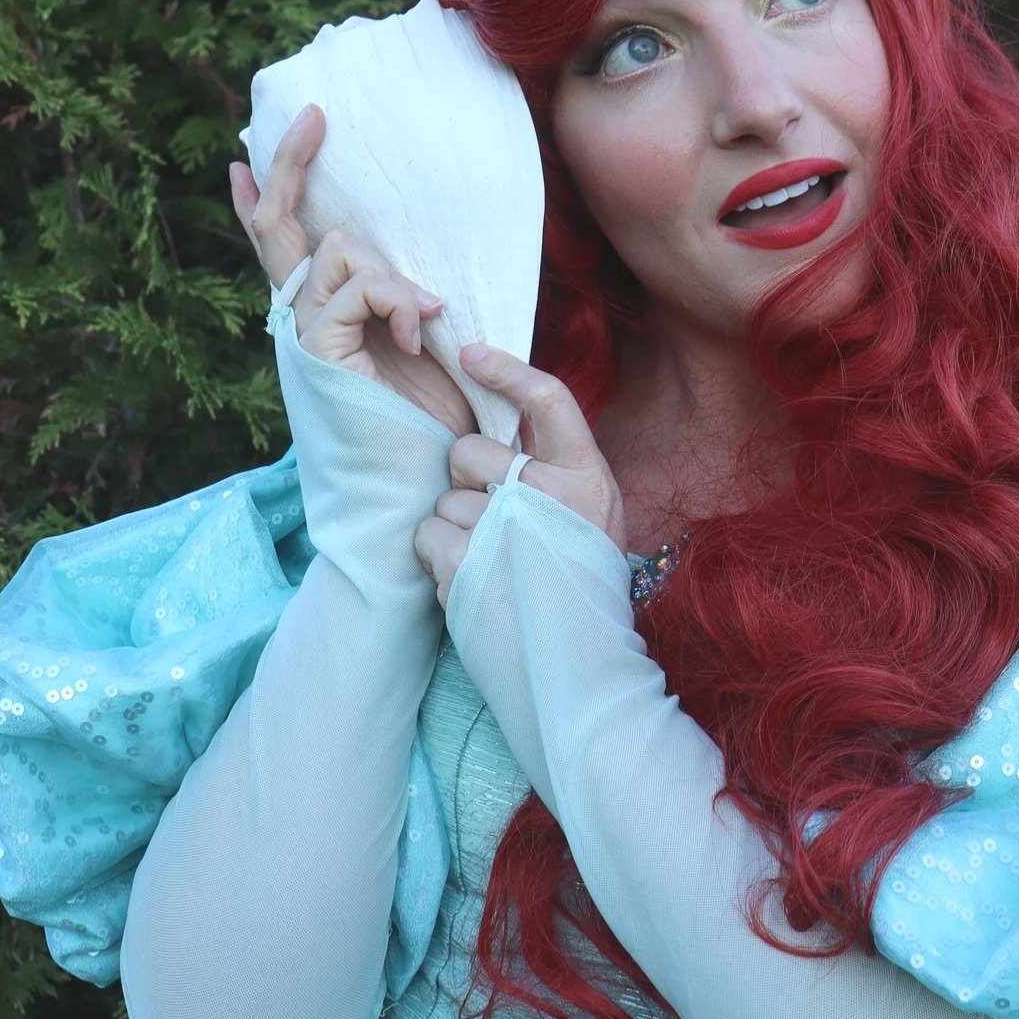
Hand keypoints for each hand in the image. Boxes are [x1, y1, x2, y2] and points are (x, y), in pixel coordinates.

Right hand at [231, 106, 476, 437]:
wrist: (419, 484)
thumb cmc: (429, 424)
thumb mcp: (420, 345)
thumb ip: (398, 303)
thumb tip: (409, 274)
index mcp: (324, 317)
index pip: (283, 246)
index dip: (270, 198)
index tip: (246, 158)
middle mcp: (303, 320)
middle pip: (282, 228)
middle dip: (293, 167)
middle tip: (312, 116)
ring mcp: (306, 334)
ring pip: (339, 252)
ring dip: (393, 278)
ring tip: (424, 324)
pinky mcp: (319, 349)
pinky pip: (359, 288)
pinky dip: (398, 302)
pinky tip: (420, 336)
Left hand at [412, 344, 628, 609]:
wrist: (581, 663)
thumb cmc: (580, 582)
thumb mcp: (591, 515)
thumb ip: (558, 470)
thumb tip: (509, 424)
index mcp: (586, 477)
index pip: (546, 399)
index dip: (505, 369)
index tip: (471, 355)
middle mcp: (548, 495)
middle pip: (469, 450)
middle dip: (465, 479)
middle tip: (493, 519)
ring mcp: (505, 529)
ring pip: (443, 499)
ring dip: (455, 528)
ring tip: (490, 562)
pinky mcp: (468, 565)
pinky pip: (427, 535)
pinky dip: (438, 558)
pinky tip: (471, 579)